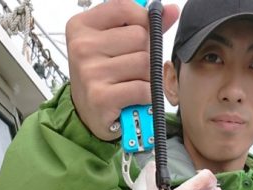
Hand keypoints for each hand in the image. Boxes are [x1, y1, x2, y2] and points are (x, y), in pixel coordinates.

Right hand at [66, 0, 179, 140]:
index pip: (123, 7)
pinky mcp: (101, 97)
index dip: (142, 19)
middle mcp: (82, 47)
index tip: (142, 33)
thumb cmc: (103, 78)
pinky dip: (146, 96)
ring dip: (147, 77)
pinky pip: (142, 88)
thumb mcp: (114, 45)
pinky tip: (135, 98)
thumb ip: (142, 25)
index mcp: (82, 26)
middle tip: (133, 70)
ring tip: (133, 84)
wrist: (88, 116)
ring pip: (144, 63)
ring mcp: (91, 72)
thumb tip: (171, 11)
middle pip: (139, 37)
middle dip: (146, 54)